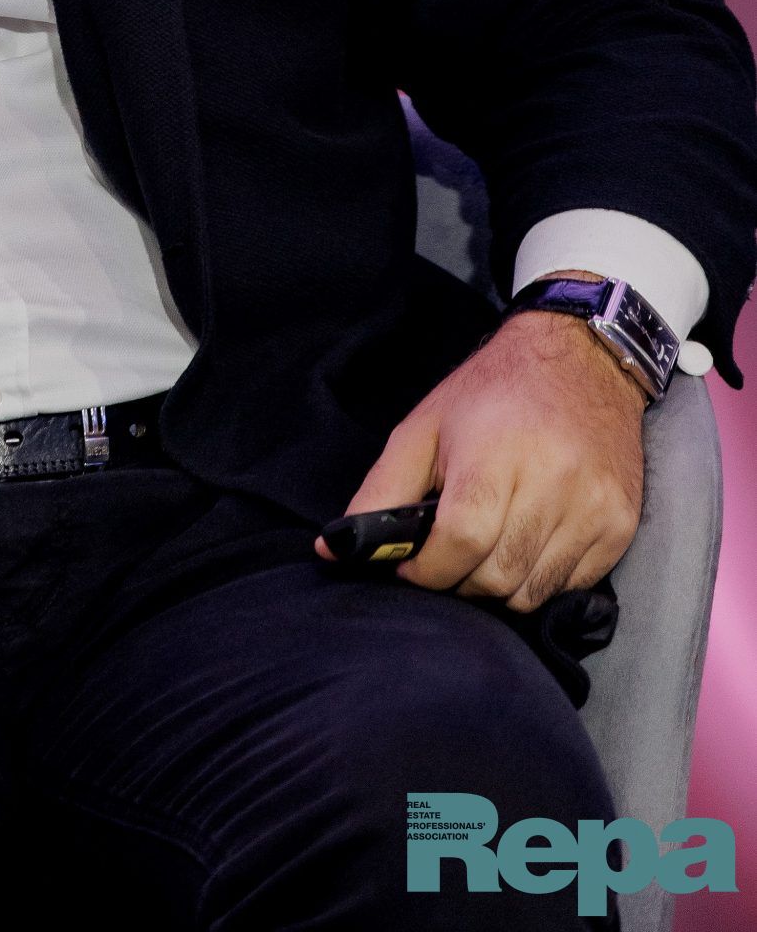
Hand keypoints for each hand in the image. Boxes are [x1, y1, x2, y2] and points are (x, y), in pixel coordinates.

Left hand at [315, 298, 645, 611]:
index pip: (458, 543)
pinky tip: (528, 542)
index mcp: (493, 456)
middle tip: (449, 556)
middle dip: (459, 581)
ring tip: (488, 547)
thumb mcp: (425, 427)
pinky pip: (571, 587)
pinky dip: (541, 580)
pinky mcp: (619, 526)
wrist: (582, 359)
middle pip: (495, 577)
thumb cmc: (492, 391)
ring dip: (499, 585)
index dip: (427, 570)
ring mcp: (592, 508)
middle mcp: (551, 484)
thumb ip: (382, 491)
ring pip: (532, 593)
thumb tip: (331, 548)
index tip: (412, 566)